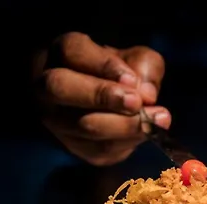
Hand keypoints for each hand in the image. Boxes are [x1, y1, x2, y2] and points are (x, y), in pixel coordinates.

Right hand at [33, 32, 170, 165]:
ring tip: (158, 119)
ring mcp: (57, 122)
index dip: (104, 65)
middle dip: (102, 96)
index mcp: (61, 54)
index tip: (133, 79)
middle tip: (136, 102)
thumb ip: (144, 67)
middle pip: (62, 89)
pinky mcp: (76, 149)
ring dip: (125, 125)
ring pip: (84, 125)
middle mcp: (48, 88)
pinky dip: (129, 141)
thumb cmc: (120, 76)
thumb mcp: (135, 59)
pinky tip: (149, 133)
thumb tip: (148, 94)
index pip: (73, 52)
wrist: (109, 108)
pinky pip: (101, 149)